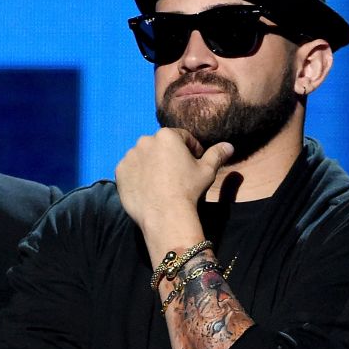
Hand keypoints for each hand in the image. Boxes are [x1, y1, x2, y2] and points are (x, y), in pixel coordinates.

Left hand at [115, 129, 232, 250]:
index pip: (182, 138)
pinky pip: (130, 169)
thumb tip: (229, 146)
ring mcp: (130, 156)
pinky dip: (138, 175)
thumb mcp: (207, 171)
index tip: (194, 162)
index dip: (191, 150)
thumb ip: (217, 154)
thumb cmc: (188, 189)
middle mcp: (145, 141)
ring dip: (151, 164)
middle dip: (168, 155)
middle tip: (176, 174)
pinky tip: (148, 188)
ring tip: (161, 182)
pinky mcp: (120, 171)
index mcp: (167, 135)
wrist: (165, 213)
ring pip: (144, 156)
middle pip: (160, 145)